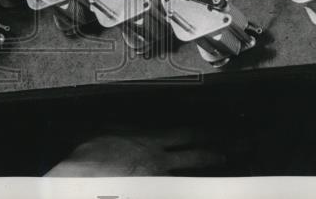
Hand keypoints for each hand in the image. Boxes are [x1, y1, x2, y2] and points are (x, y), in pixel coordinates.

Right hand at [44, 128, 224, 176]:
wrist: (83, 178)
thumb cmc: (91, 155)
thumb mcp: (108, 128)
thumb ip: (126, 127)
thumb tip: (131, 124)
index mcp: (150, 139)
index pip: (185, 134)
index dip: (203, 133)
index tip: (216, 132)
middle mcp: (159, 159)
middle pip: (195, 154)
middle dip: (215, 152)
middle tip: (232, 152)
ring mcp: (157, 180)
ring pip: (190, 174)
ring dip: (206, 169)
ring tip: (222, 166)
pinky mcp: (151, 191)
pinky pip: (177, 189)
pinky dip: (188, 188)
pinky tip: (197, 188)